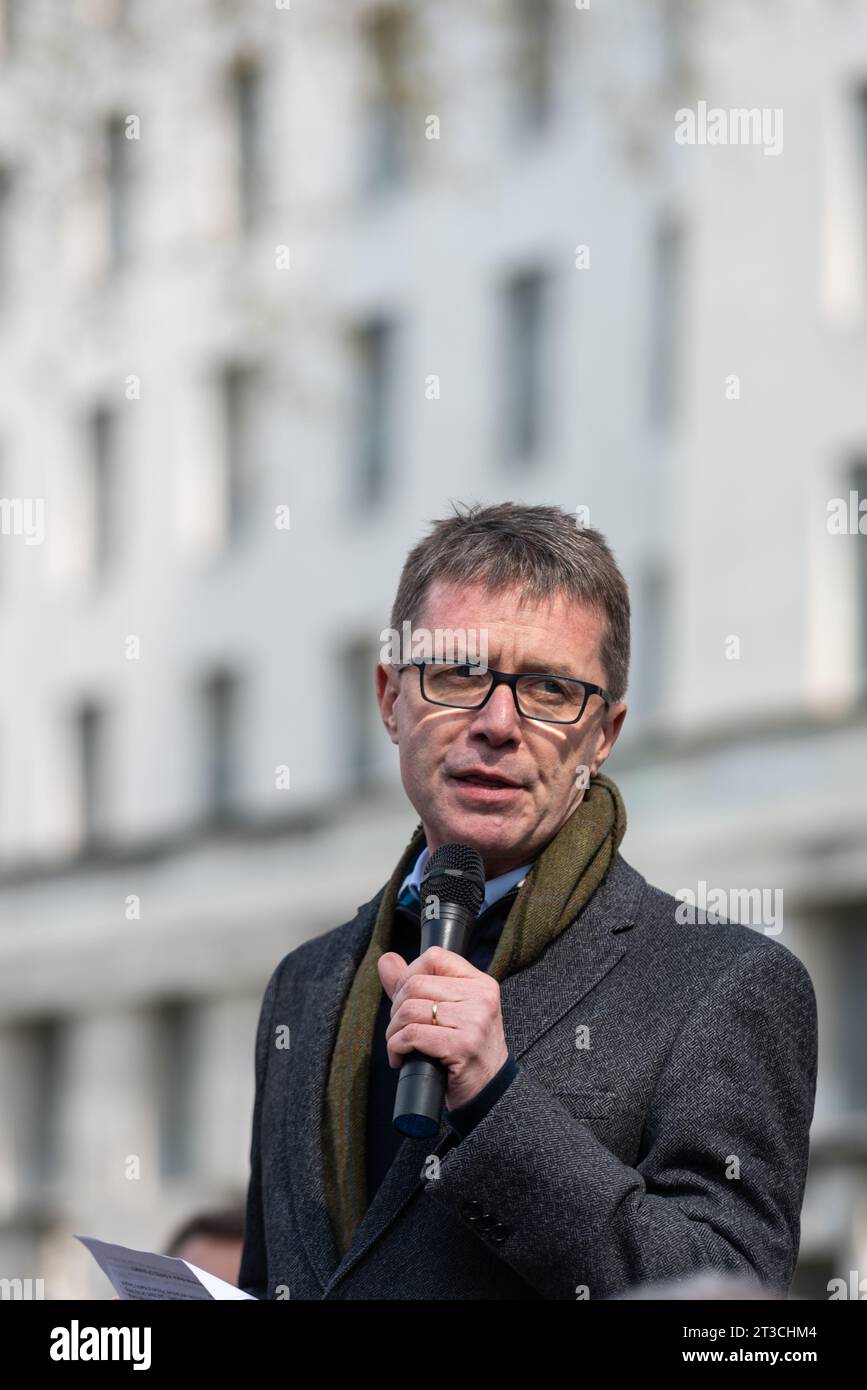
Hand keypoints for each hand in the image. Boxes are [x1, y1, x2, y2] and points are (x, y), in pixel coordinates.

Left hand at [378, 945, 508, 1110]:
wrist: (488, 1093)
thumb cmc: (464, 1051)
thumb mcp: (447, 1012)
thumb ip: (415, 984)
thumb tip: (386, 960)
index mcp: (480, 983)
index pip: (434, 957)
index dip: (409, 975)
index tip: (405, 1000)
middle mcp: (481, 997)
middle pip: (416, 984)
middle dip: (396, 1009)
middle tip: (400, 1030)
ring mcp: (475, 1021)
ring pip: (410, 1010)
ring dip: (393, 1032)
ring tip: (399, 1045)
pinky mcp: (463, 1046)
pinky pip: (412, 1035)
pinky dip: (396, 1047)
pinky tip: (401, 1058)